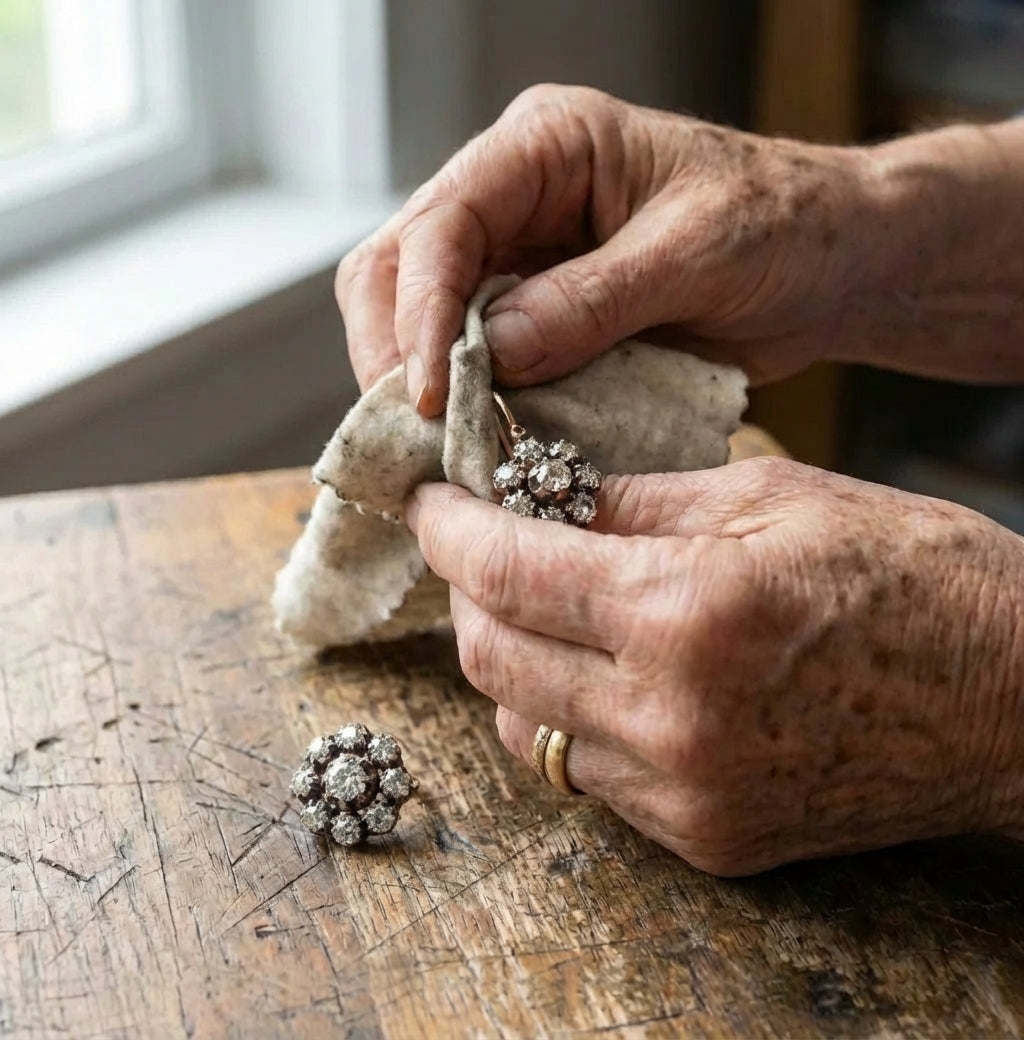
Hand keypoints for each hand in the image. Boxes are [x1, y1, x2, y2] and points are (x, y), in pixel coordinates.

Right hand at [336, 84, 883, 413]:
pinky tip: (475, 440)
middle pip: (400, 266)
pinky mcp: (536, 315)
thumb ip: (592, 301)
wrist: (828, 263)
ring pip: (419, 316)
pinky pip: (471, 358)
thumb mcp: (695, 253)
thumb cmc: (782, 225)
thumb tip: (491, 353)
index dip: (420, 310)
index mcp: (546, 147)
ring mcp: (519, 258)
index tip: (427, 393)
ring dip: (420, 383)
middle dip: (396, 351)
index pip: (443, 221)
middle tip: (416, 432)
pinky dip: (466, 402)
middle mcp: (514, 196)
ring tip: (438, 447)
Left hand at [406, 460, 1023, 874]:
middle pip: (492, 660)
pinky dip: (568, 716)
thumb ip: (635, 503)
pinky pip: (588, 777)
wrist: (1016, 700)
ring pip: (527, 728)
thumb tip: (540, 496)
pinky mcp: (706, 837)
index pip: (509, 571)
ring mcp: (685, 794)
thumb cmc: (912, 575)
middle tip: (478, 546)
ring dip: (509, 661)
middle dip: (467, 593)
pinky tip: (598, 671)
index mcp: (687, 613)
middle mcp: (670, 718)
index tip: (429, 502)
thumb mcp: (769, 499)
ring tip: (538, 606)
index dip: (450, 530)